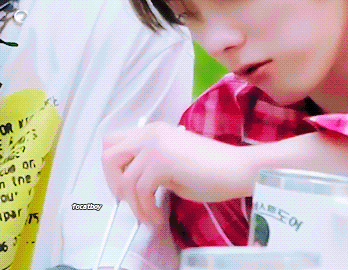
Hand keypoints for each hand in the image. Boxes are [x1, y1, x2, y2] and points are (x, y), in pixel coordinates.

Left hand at [102, 122, 249, 225]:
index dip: (112, 167)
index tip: (123, 187)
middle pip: (109, 155)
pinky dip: (146, 208)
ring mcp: (155, 145)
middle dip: (114, 184)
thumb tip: (129, 185)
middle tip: (129, 202)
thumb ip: (149, 166)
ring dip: (134, 205)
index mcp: (152, 131)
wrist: (239, 169)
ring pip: (125, 179)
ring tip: (148, 216)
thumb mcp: (172, 164)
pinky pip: (141, 190)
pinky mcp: (163, 161)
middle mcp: (150, 133)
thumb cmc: (212, 170)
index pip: (112, 142)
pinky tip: (157, 216)